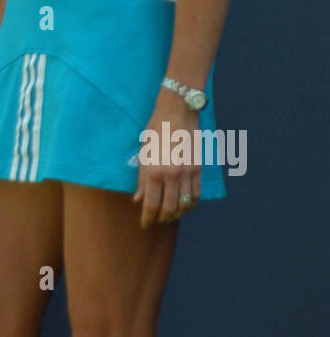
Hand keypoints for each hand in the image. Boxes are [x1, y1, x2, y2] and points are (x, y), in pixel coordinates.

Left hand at [133, 94, 201, 227]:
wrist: (177, 112)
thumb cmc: (155, 130)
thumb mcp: (143, 153)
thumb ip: (141, 179)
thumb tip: (138, 200)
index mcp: (153, 171)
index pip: (151, 204)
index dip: (147, 218)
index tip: (144, 224)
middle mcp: (171, 175)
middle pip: (169, 209)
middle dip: (161, 219)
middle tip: (156, 221)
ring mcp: (187, 173)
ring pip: (184, 205)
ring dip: (177, 214)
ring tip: (170, 216)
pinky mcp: (198, 169)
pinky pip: (196, 194)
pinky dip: (190, 204)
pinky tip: (185, 206)